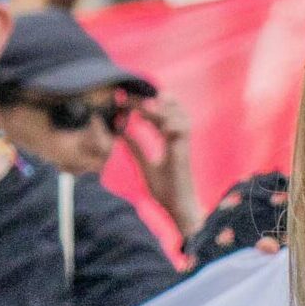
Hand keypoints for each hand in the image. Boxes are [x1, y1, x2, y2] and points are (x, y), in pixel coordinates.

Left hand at [121, 95, 202, 235]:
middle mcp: (179, 139)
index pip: (159, 114)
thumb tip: (120, 131)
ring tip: (143, 105)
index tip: (124, 99)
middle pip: (173, 108)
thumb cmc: (166, 190)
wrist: (178, 208)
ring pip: (179, 115)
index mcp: (171, 140)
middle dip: (153, 99)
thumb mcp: (145, 165)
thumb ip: (135, 148)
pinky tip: (154, 119)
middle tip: (130, 97)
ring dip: (162, 108)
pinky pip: (181, 130)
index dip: (144, 104)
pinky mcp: (184, 153)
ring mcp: (183, 145)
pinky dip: (169, 121)